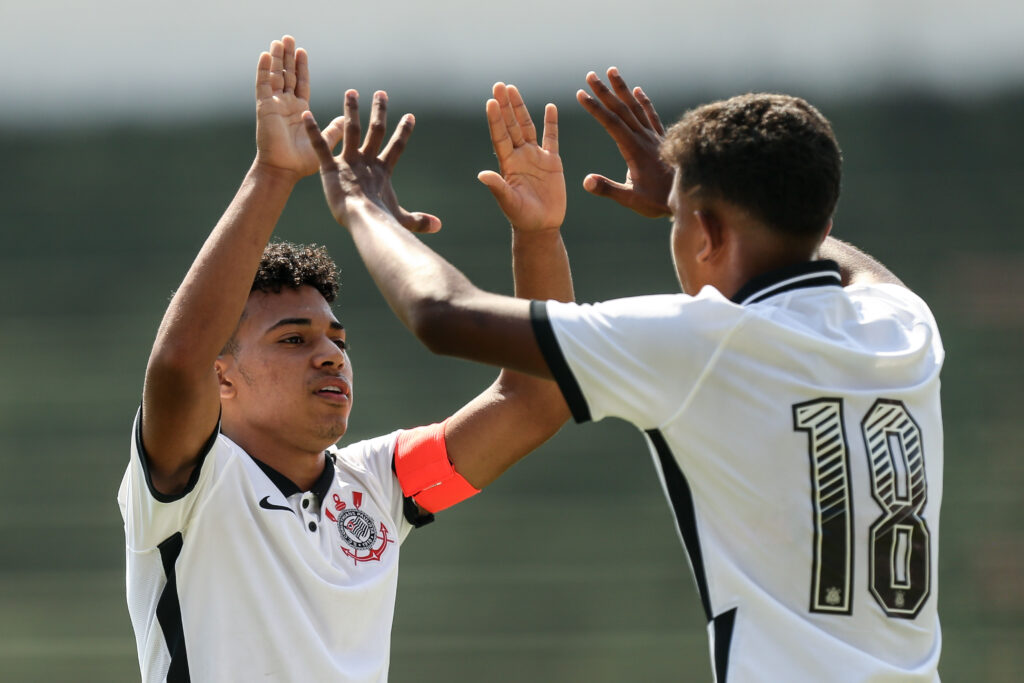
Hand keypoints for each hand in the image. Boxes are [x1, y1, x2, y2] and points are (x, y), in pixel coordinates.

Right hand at [255, 35, 343, 180]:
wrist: (284, 170)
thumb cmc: (302, 162)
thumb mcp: (323, 142)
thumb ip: (334, 129)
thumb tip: (346, 119)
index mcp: (299, 111)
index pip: (300, 83)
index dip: (301, 67)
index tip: (302, 51)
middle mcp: (285, 105)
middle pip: (286, 74)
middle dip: (287, 57)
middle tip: (289, 38)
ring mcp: (274, 104)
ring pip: (275, 75)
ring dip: (277, 58)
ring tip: (280, 40)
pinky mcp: (265, 107)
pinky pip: (263, 84)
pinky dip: (263, 69)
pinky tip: (265, 54)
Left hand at [302, 90, 440, 232]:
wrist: (364, 220)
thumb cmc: (382, 221)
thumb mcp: (402, 219)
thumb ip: (419, 220)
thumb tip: (439, 226)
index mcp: (382, 172)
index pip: (396, 147)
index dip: (403, 132)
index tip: (410, 116)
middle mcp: (366, 162)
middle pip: (375, 131)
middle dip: (379, 111)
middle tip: (380, 93)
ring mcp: (348, 163)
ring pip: (351, 130)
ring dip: (351, 110)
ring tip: (351, 92)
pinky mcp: (330, 168)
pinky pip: (321, 146)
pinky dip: (313, 130)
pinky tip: (306, 115)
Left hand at [477, 83, 565, 231]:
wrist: (541, 226)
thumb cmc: (522, 217)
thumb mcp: (509, 203)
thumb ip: (497, 187)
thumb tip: (481, 175)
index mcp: (508, 164)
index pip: (500, 136)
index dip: (496, 119)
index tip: (491, 101)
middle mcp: (520, 156)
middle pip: (511, 126)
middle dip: (505, 106)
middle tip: (499, 85)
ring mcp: (535, 157)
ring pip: (527, 127)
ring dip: (520, 109)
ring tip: (513, 89)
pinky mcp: (552, 162)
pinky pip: (551, 138)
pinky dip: (551, 123)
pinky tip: (549, 107)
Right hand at [577, 67, 672, 217]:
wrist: (691, 197)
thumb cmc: (658, 201)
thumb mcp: (631, 200)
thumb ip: (608, 189)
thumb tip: (586, 181)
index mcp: (634, 149)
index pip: (611, 123)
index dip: (595, 107)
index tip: (580, 94)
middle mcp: (644, 138)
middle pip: (622, 109)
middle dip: (604, 91)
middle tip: (590, 75)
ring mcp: (654, 137)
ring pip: (636, 107)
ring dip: (623, 89)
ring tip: (612, 71)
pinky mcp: (663, 140)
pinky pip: (652, 115)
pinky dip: (644, 102)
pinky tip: (638, 91)